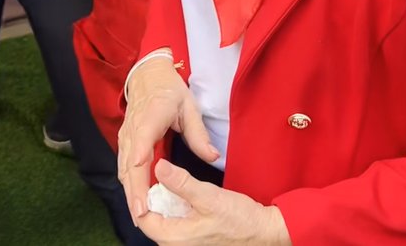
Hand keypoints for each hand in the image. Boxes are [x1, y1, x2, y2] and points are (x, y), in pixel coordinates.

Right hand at [118, 58, 218, 220]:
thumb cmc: (169, 90)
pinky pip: (124, 167)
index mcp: (151, 114)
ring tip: (138, 216)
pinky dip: (129, 185)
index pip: (144, 136)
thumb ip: (198, 133)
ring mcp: (126, 136)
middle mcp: (134, 128)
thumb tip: (212, 156)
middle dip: (134, 189)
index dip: (141, 153)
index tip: (141, 170)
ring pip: (125, 168)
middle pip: (131, 162)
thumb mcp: (189, 106)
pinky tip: (135, 202)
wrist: (147, 76)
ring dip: (130, 192)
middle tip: (141, 214)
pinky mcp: (125, 142)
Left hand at [138, 161, 290, 245]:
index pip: (143, 217)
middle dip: (152, 193)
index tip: (145, 171)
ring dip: (164, 196)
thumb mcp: (209, 197)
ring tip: (166, 174)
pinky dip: (175, 201)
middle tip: (155, 168)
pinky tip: (181, 187)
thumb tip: (158, 166)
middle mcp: (175, 243)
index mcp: (173, 238)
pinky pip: (175, 217)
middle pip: (151, 216)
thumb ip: (182, 183)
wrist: (263, 232)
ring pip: (164, 215)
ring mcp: (185, 240)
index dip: (141, 193)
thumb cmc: (239, 220)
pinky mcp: (193, 234)